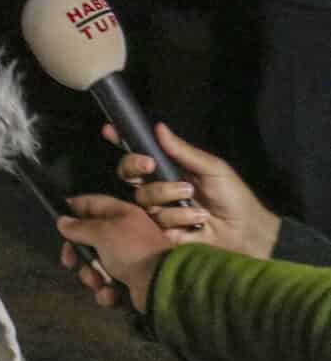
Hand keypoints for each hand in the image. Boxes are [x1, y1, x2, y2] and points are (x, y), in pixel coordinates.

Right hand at [57, 195, 171, 312]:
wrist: (162, 284)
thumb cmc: (131, 250)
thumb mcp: (102, 232)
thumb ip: (79, 227)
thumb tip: (61, 220)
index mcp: (121, 215)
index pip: (91, 203)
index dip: (73, 208)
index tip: (56, 218)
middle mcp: (123, 235)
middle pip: (88, 239)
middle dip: (77, 253)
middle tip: (69, 261)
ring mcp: (126, 259)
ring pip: (94, 264)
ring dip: (90, 275)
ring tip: (97, 282)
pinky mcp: (128, 282)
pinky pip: (106, 284)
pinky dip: (106, 291)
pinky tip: (110, 293)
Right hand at [107, 122, 279, 258]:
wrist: (249, 233)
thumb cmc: (235, 198)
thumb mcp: (213, 169)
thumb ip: (184, 151)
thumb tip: (159, 127)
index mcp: (169, 171)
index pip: (139, 154)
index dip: (122, 142)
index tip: (110, 130)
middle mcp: (159, 190)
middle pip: (128, 174)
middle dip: (134, 166)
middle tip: (150, 164)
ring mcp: (159, 212)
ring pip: (143, 197)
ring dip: (168, 195)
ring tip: (194, 200)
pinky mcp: (161, 233)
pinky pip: (156, 221)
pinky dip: (179, 217)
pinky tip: (198, 220)